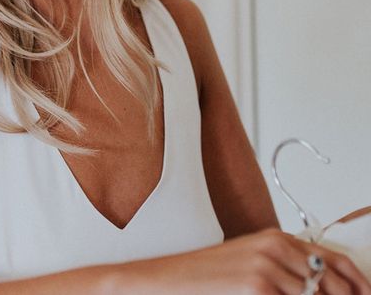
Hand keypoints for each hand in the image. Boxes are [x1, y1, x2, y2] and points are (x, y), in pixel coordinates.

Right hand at [111, 227, 370, 294]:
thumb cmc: (212, 275)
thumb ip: (289, 269)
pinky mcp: (258, 289)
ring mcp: (267, 269)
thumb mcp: (253, 262)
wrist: (173, 278)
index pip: (334, 261)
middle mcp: (275, 248)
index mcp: (276, 237)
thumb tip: (321, 287)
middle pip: (330, 285)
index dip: (358, 283)